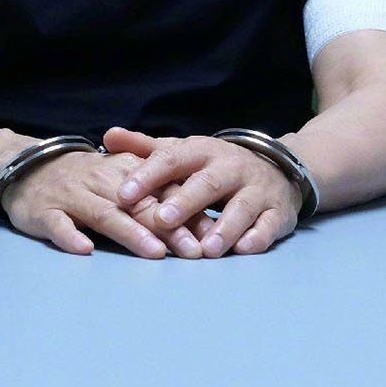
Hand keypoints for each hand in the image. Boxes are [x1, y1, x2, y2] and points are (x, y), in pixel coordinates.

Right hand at [0, 149, 206, 258]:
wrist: (28, 167)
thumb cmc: (84, 179)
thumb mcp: (120, 179)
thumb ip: (154, 198)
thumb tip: (200, 226)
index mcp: (124, 171)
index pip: (161, 190)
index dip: (188, 213)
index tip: (212, 235)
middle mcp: (101, 180)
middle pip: (139, 204)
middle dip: (168, 227)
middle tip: (194, 251)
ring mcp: (72, 196)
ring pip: (105, 213)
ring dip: (131, 232)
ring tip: (154, 252)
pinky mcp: (44, 212)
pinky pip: (59, 224)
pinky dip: (71, 236)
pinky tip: (85, 249)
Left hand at [103, 127, 301, 257]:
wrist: (276, 168)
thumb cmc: (215, 166)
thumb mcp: (183, 152)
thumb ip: (146, 149)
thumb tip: (108, 136)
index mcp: (201, 152)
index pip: (171, 159)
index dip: (147, 176)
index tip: (123, 194)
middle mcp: (230, 167)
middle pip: (207, 183)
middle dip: (185, 202)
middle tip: (161, 220)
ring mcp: (256, 190)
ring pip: (241, 207)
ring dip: (223, 227)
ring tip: (206, 249)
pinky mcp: (277, 212)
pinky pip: (269, 225)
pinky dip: (258, 237)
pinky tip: (244, 250)